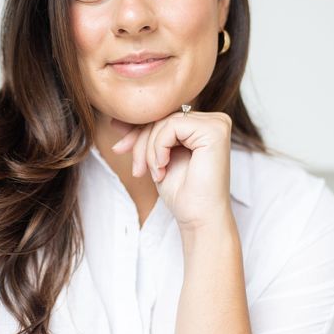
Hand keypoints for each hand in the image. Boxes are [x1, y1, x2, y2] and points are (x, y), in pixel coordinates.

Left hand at [110, 109, 232, 229]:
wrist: (198, 218)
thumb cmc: (182, 193)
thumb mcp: (155, 157)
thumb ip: (142, 135)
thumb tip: (117, 120)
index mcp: (204, 125)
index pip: (163, 116)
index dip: (138, 132)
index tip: (119, 149)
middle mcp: (215, 120)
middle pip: (163, 117)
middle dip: (141, 143)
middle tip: (137, 169)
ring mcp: (217, 124)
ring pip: (165, 121)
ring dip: (149, 150)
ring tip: (154, 173)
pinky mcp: (215, 130)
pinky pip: (172, 126)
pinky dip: (159, 147)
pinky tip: (163, 167)